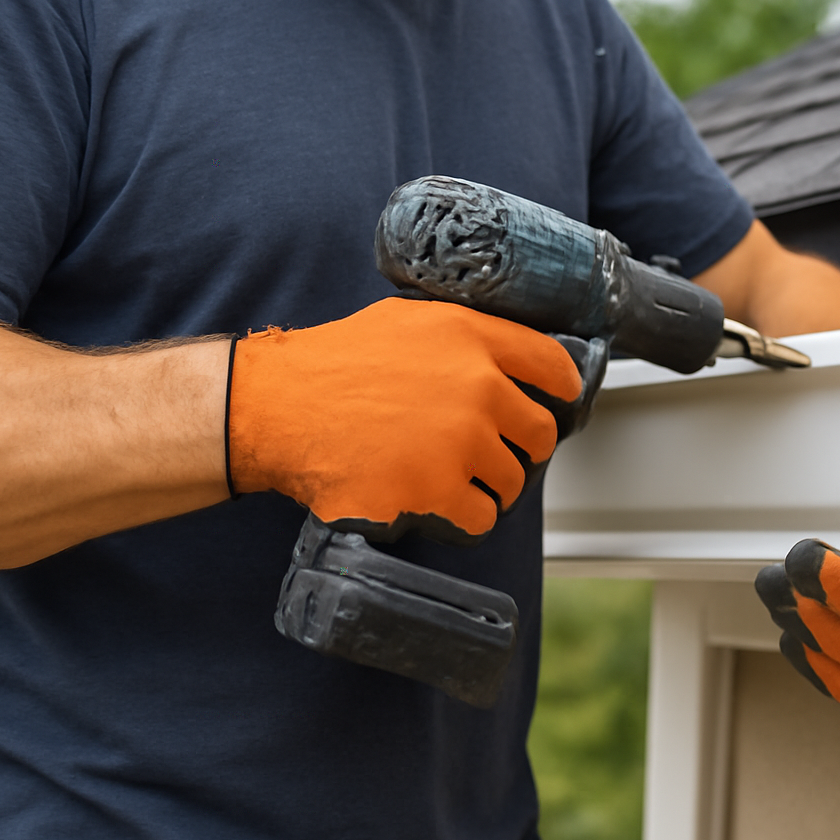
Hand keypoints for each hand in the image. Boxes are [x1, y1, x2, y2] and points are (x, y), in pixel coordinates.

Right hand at [227, 297, 581, 539]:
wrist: (277, 408)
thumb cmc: (332, 365)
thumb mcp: (404, 322)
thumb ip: (462, 337)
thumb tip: (504, 360)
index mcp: (471, 338)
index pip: (551, 364)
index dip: (562, 387)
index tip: (563, 400)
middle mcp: (476, 387)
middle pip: (540, 433)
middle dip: (522, 448)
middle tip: (496, 454)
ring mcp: (460, 442)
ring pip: (512, 481)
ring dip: (490, 486)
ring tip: (451, 479)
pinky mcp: (438, 490)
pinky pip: (480, 517)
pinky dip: (464, 517)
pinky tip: (437, 503)